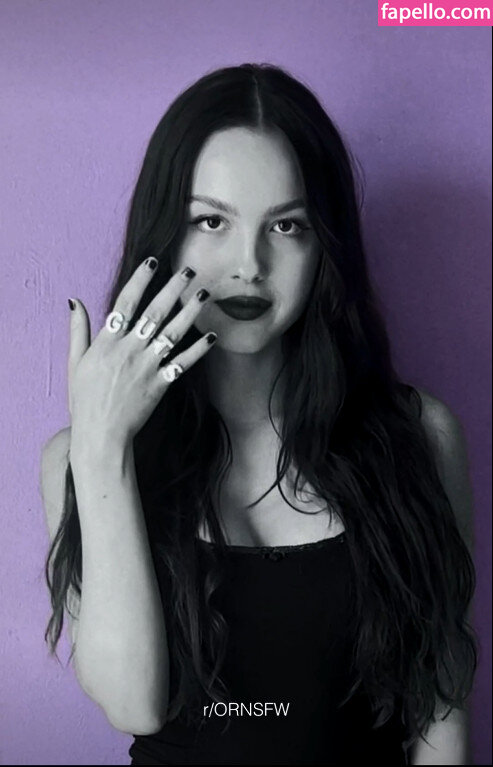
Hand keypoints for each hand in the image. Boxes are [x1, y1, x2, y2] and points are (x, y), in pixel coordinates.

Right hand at [67, 258, 216, 446]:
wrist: (101, 434)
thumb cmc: (85, 400)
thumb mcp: (75, 363)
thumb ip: (78, 330)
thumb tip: (75, 301)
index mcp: (107, 342)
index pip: (125, 303)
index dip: (140, 280)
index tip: (152, 261)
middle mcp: (129, 350)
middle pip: (154, 312)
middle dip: (172, 288)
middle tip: (188, 270)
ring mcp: (146, 366)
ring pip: (172, 333)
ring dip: (190, 312)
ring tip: (203, 293)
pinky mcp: (160, 384)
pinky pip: (182, 363)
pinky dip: (197, 350)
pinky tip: (211, 336)